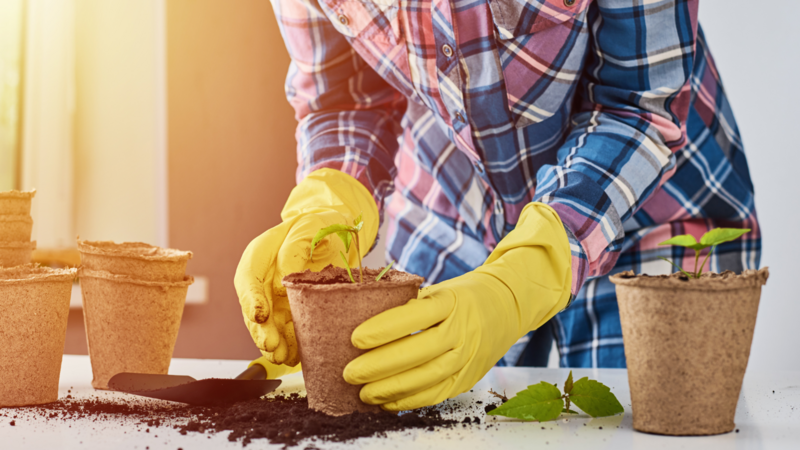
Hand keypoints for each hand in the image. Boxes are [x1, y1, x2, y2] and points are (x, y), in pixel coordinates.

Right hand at [235, 169, 377, 365]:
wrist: (335, 232)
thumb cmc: (318, 225)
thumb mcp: (309, 227)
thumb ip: (294, 249)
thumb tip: (284, 280)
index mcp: (259, 256)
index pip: (248, 280)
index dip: (251, 300)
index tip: (261, 315)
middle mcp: (262, 280)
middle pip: (254, 309)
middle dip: (261, 330)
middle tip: (271, 345)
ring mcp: (275, 298)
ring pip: (269, 325)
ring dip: (274, 343)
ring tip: (282, 357)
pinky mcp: (292, 310)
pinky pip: (287, 330)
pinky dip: (291, 344)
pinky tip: (297, 356)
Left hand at [343, 203, 572, 410]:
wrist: (507, 306)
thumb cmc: (463, 297)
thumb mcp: (439, 290)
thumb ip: (411, 306)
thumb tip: (364, 322)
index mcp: (451, 301)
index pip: (414, 316)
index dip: (383, 329)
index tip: (355, 338)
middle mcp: (462, 329)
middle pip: (419, 352)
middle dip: (380, 365)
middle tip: (350, 372)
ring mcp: (468, 355)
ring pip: (428, 377)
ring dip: (392, 388)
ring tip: (363, 393)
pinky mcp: (470, 377)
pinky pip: (438, 393)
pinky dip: (411, 400)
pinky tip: (387, 402)